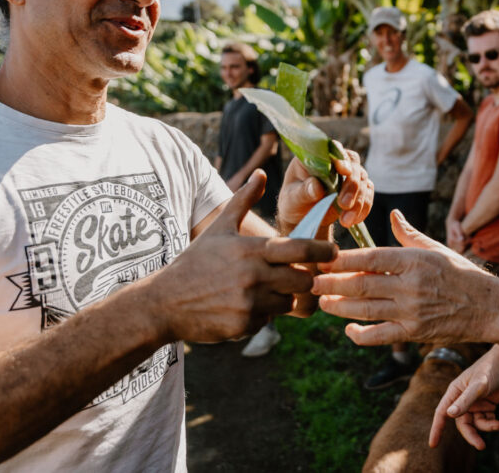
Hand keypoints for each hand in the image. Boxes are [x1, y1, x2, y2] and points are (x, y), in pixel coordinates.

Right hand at [149, 173, 336, 342]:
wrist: (165, 302)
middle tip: (296, 275)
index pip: (301, 249)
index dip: (323, 251)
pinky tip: (243, 306)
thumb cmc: (195, 261)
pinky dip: (262, 315)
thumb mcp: (219, 229)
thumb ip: (244, 200)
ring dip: (283, 297)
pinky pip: (269, 321)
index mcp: (251, 250)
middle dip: (304, 278)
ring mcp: (249, 303)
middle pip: (303, 279)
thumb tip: (261, 174)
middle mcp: (254, 276)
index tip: (333, 251)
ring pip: (288, 302)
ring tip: (264, 289)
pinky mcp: (244, 326)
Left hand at [277, 147, 372, 234]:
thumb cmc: (294, 202)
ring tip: (345, 221)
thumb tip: (316, 186)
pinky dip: (363, 208)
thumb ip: (303, 191)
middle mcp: (335, 162)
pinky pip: (368, 195)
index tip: (343, 171)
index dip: (340, 157)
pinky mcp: (358, 189)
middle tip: (344, 204)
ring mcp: (348, 175)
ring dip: (358, 201)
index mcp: (316, 156)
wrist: (303, 217)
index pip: (332, 149)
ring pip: (363, 180)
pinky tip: (351, 221)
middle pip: (353, 164)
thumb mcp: (292, 198)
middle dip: (352, 184)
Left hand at [313, 210, 492, 345]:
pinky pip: (380, 336)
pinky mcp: (415, 333)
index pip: (370, 257)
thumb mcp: (437, 249)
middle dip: (331, 282)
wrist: (491, 308)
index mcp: (414, 259)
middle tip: (311, 279)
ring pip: (365, 309)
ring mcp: (412, 311)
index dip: (342, 258)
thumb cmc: (462, 274)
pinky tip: (348, 329)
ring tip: (321, 300)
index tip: (323, 257)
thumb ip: (409, 235)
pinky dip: (360, 334)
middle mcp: (411, 285)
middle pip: (361, 283)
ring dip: (338, 306)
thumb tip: (392, 216)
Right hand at [429, 346, 498, 450]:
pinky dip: (493, 424)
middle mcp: (462, 400)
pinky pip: (486, 421)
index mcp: (455, 392)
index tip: (433, 445)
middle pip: (462, 423)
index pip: (442, 413)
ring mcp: (474, 404)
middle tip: (481, 446)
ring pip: (476, 424)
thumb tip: (449, 414)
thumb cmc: (490, 369)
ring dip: (486, 427)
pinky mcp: (486, 406)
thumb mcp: (478, 386)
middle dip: (471, 435)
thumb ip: (465, 400)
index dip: (437, 429)